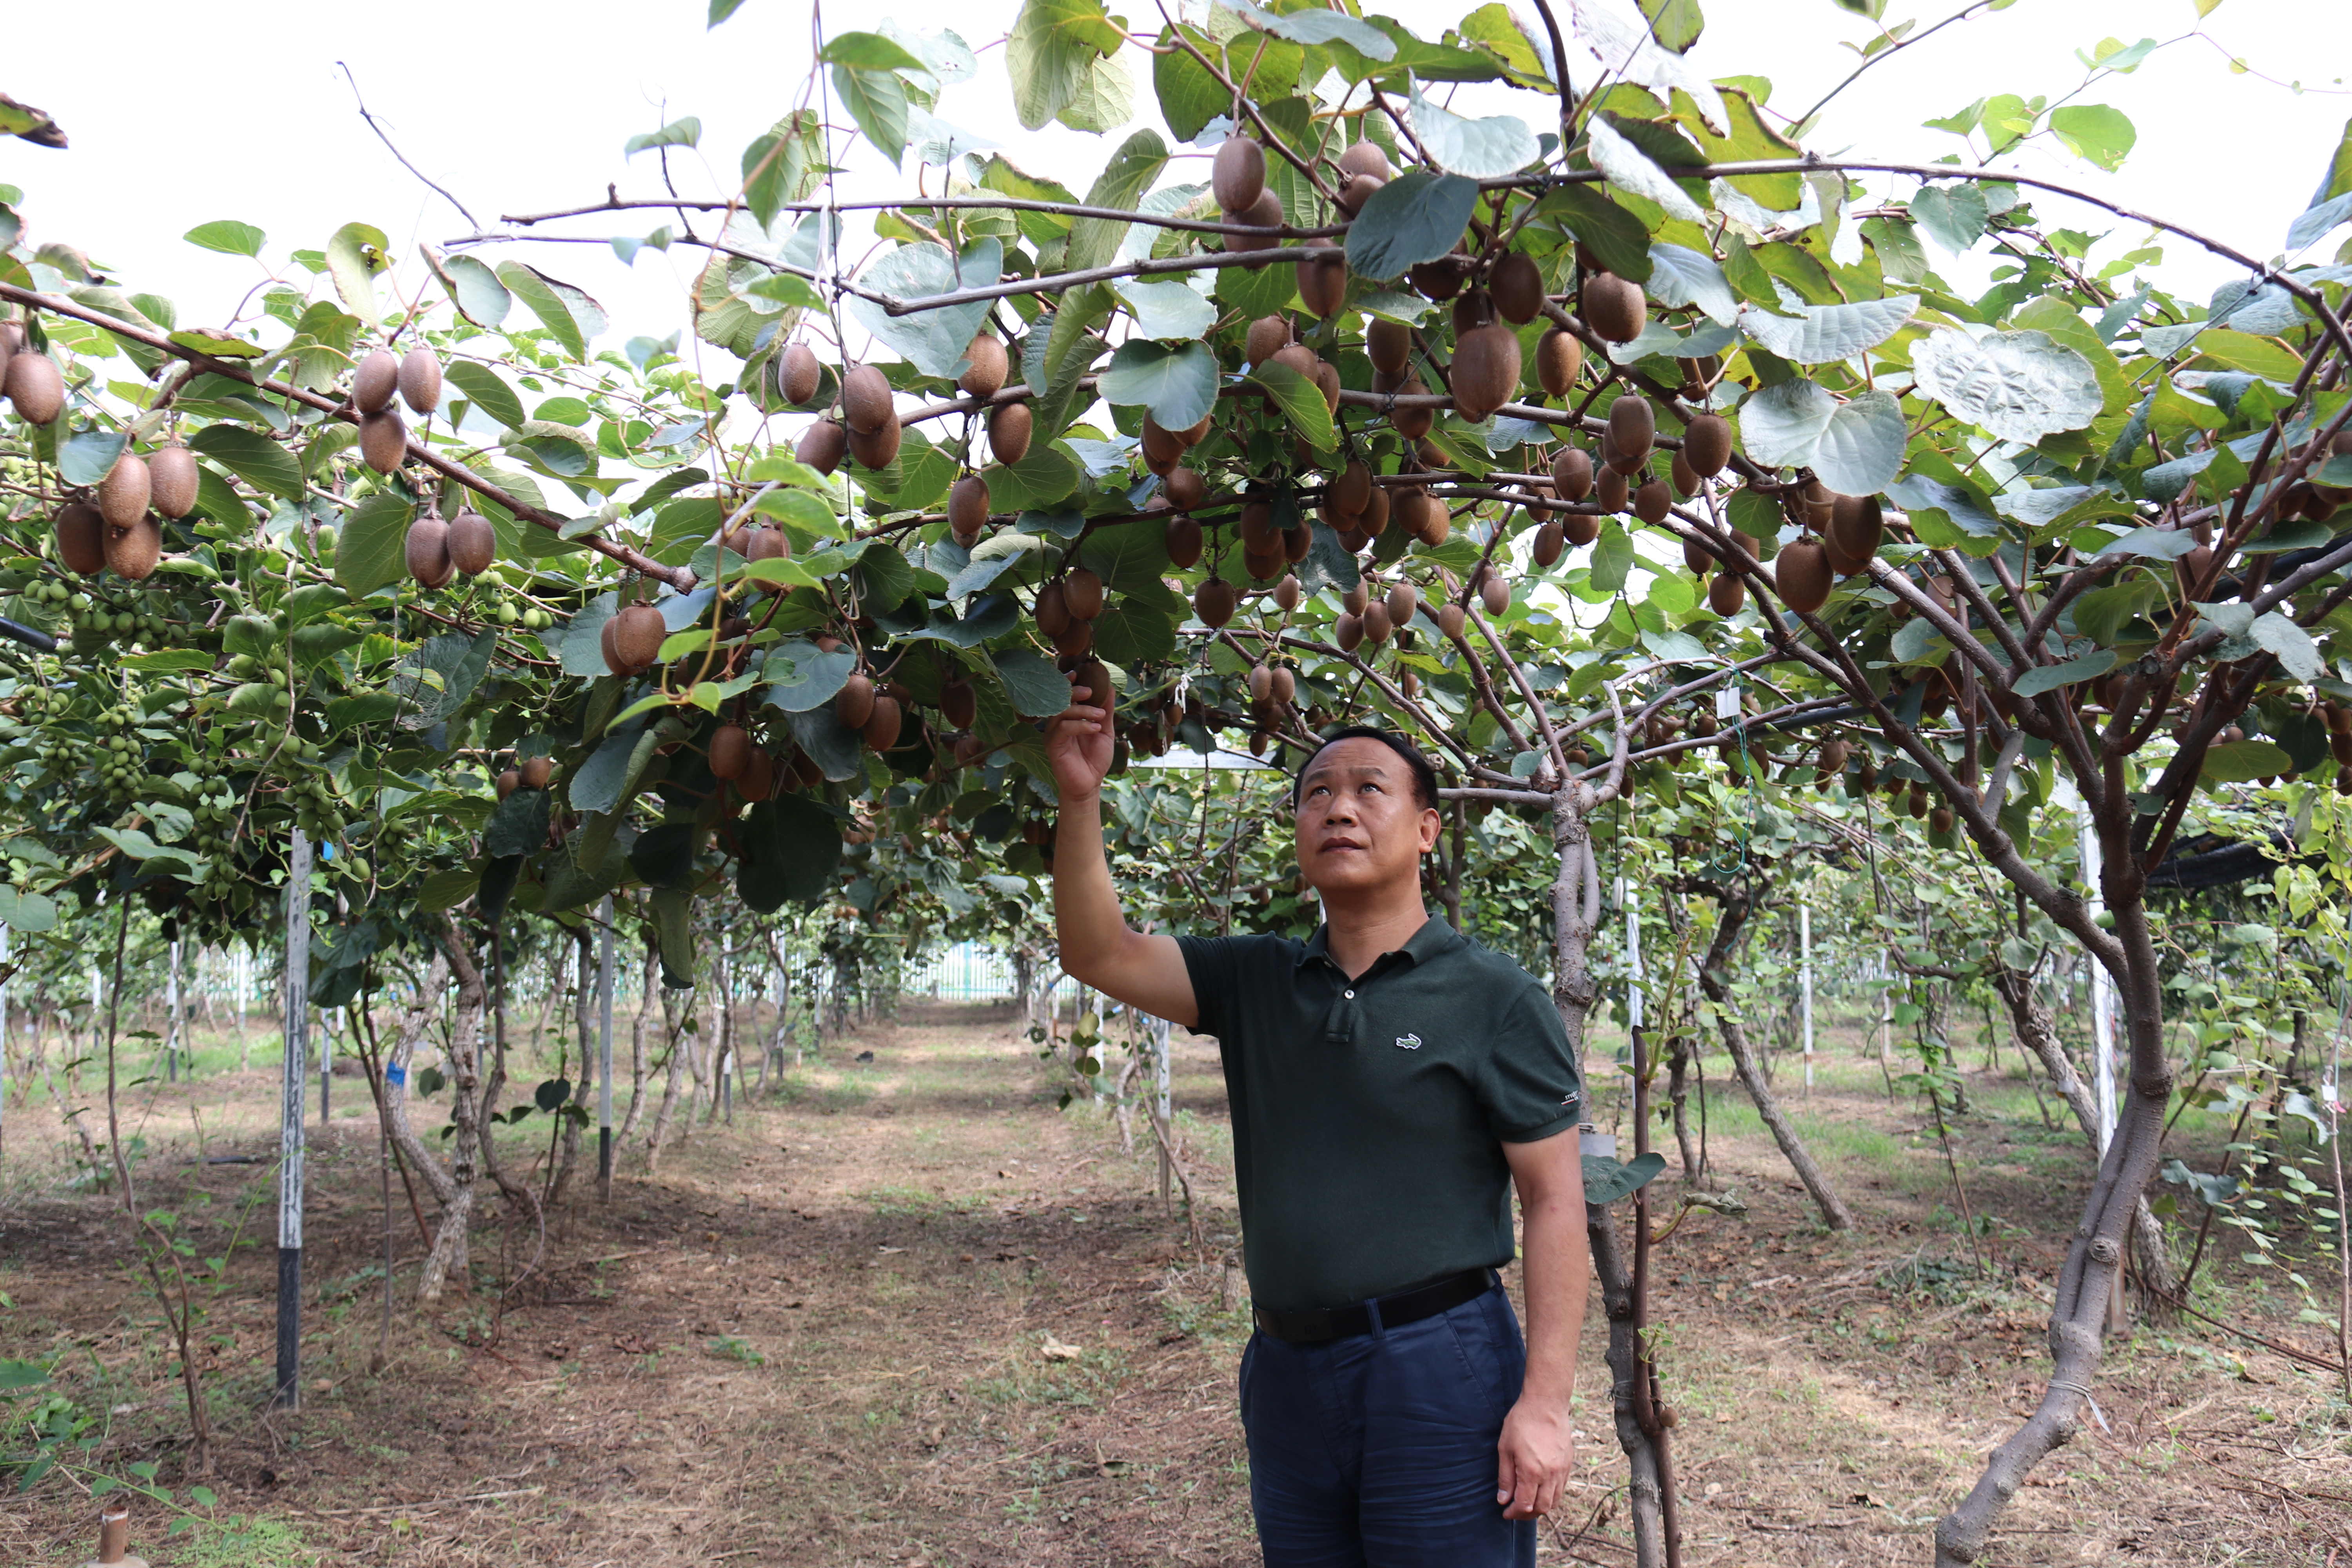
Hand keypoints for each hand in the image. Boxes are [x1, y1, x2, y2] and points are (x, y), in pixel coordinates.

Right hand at [1043, 692, 1113, 806]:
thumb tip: (1110, 688)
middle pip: (1059, 699)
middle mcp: (1057, 723)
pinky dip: (1080, 725)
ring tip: (1100, 716)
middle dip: (1074, 691)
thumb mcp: (1105, 730)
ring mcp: (1053, 733)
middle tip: (1090, 692)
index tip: (1079, 673)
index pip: (1064, 695)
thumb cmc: (1095, 758)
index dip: (1068, 682)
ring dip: (1083, 710)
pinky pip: (1062, 729)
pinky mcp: (1052, 745)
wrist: (1090, 784)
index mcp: (1068, 717)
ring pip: (1062, 712)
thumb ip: (1106, 710)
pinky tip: (1095, 728)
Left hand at [1495, 1398, 1572, 1519]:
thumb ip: (1505, 1477)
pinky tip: (1540, 1490)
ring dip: (1540, 1507)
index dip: (1514, 1513)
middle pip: (1542, 1508)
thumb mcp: (1505, 1448)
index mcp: (1532, 1472)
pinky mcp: (1568, 1463)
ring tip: (1527, 1503)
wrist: (1546, 1403)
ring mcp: (1562, 1470)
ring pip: (1555, 1501)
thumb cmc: (1521, 1422)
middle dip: (1527, 1514)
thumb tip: (1503, 1499)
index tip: (1505, 1512)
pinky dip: (1551, 1495)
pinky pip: (1562, 1488)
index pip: (1525, 1505)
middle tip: (1515, 1511)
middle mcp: (1550, 1475)